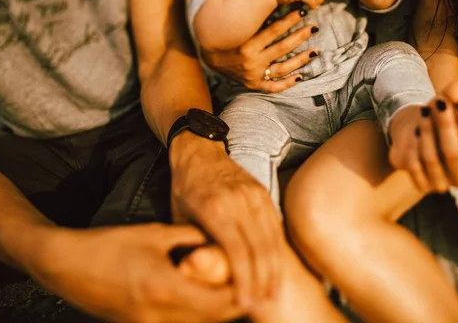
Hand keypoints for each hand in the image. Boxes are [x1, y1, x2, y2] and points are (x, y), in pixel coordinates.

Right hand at [33, 224, 242, 322]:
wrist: (65, 265)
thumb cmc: (110, 245)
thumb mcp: (155, 234)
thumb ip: (191, 236)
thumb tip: (218, 236)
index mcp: (165, 288)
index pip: (218, 302)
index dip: (243, 294)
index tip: (260, 282)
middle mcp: (158, 315)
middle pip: (212, 320)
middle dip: (236, 307)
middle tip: (256, 292)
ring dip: (217, 313)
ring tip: (234, 294)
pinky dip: (196, 316)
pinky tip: (203, 299)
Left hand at [169, 132, 285, 309]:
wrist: (200, 152)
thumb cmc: (186, 189)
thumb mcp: (180, 218)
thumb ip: (194, 246)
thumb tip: (204, 277)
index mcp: (215, 208)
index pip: (236, 252)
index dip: (244, 280)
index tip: (246, 302)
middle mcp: (239, 201)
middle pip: (259, 248)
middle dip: (263, 280)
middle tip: (264, 304)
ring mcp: (254, 196)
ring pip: (272, 239)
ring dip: (274, 269)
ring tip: (274, 293)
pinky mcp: (264, 193)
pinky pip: (275, 226)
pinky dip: (277, 250)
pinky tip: (276, 268)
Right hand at [202, 10, 320, 92]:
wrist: (209, 57)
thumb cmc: (226, 34)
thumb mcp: (235, 22)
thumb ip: (250, 11)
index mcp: (245, 43)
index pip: (273, 30)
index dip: (290, 20)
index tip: (302, 11)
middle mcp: (251, 60)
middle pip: (282, 47)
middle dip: (300, 36)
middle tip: (314, 27)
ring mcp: (253, 74)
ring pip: (282, 68)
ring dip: (300, 60)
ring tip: (315, 51)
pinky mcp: (254, 84)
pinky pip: (273, 87)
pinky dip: (287, 83)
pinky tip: (301, 76)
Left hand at [388, 80, 457, 191]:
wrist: (417, 135)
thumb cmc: (445, 120)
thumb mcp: (457, 105)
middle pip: (454, 152)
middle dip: (446, 124)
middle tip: (438, 102)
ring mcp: (441, 184)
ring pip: (432, 157)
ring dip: (427, 130)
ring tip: (424, 110)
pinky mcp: (421, 184)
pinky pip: (414, 164)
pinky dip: (413, 144)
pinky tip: (414, 129)